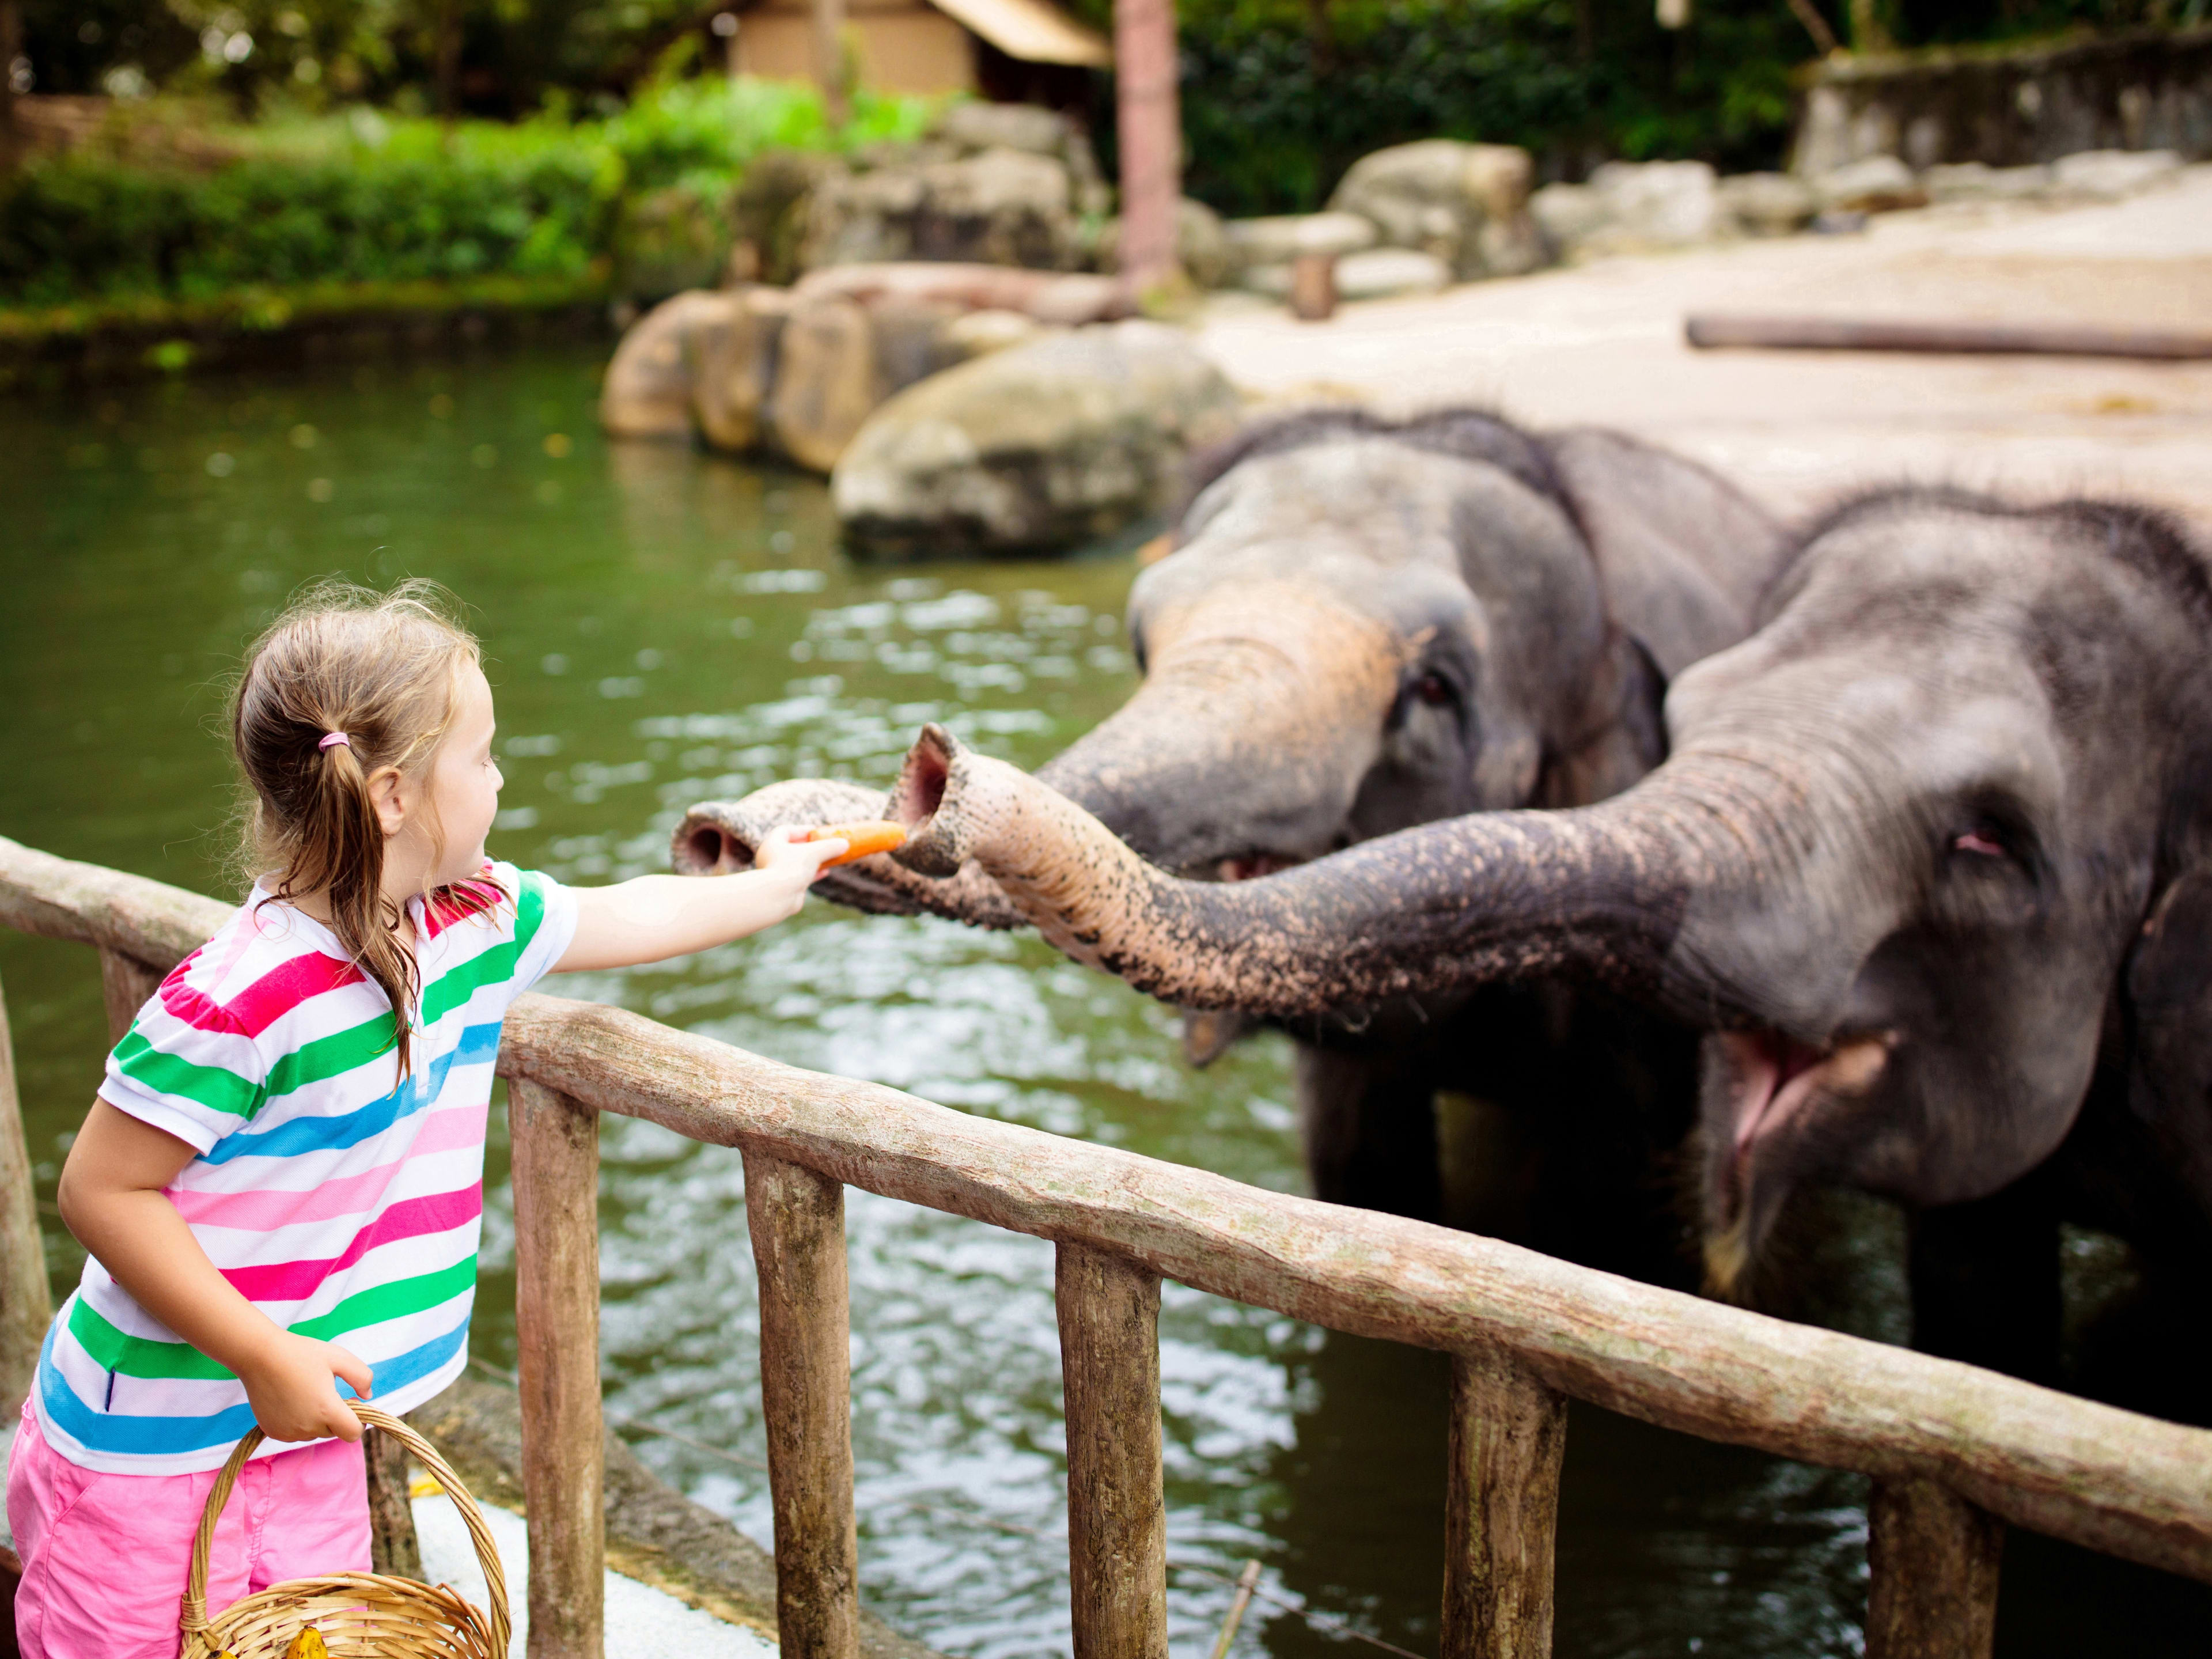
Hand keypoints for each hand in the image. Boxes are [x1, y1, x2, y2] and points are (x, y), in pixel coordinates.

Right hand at [238, 1331, 372, 1443]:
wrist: (260, 1356)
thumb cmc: (302, 1353)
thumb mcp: (340, 1357)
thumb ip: (362, 1377)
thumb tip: (367, 1396)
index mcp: (327, 1411)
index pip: (353, 1433)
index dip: (359, 1421)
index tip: (352, 1404)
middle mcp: (307, 1427)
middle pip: (334, 1432)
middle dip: (337, 1416)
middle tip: (327, 1392)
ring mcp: (288, 1432)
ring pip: (314, 1433)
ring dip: (317, 1420)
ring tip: (307, 1393)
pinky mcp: (272, 1432)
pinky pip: (295, 1433)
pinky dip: (299, 1422)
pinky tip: (292, 1400)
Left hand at [749, 826, 848, 914]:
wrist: (778, 897)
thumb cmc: (792, 868)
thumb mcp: (815, 853)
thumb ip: (830, 846)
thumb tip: (845, 843)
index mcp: (772, 844)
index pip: (785, 831)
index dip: (801, 830)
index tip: (815, 831)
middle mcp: (771, 857)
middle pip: (792, 847)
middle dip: (809, 845)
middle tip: (823, 844)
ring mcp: (778, 873)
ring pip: (797, 863)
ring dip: (813, 860)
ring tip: (828, 857)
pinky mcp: (785, 886)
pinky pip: (800, 876)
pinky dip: (813, 873)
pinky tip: (826, 873)